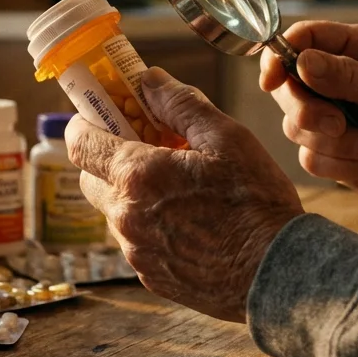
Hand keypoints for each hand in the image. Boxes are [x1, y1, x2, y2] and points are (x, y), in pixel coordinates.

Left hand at [66, 67, 304, 322]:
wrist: (278, 272)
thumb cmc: (256, 203)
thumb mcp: (226, 138)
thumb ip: (180, 104)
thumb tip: (149, 80)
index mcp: (137, 176)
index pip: (79, 143)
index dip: (86, 123)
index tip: (106, 115)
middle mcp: (126, 217)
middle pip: (90, 179)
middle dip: (110, 159)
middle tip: (150, 149)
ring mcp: (136, 252)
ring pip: (115, 212)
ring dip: (133, 195)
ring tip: (180, 189)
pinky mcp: (151, 276)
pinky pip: (136, 242)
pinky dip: (150, 226)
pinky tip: (190, 222)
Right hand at [259, 21, 357, 223]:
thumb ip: (349, 77)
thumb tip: (302, 61)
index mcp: (357, 48)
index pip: (303, 38)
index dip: (280, 56)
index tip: (272, 80)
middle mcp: (337, 77)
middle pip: (288, 86)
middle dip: (309, 112)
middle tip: (337, 124)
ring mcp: (331, 115)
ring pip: (295, 126)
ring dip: (333, 143)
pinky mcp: (330, 150)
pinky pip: (309, 158)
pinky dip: (340, 164)